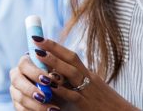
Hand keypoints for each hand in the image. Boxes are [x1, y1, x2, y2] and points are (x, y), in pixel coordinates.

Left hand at [8, 38, 136, 110]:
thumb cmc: (107, 104)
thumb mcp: (94, 89)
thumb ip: (80, 82)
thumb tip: (61, 76)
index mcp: (89, 75)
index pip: (72, 56)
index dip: (56, 47)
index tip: (41, 39)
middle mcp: (89, 79)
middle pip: (70, 59)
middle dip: (52, 49)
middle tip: (36, 42)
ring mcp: (88, 90)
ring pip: (71, 73)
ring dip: (54, 64)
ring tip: (38, 57)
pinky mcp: (87, 104)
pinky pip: (72, 95)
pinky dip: (61, 90)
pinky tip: (49, 85)